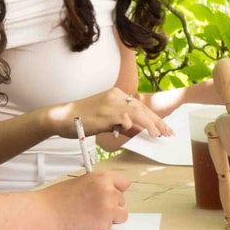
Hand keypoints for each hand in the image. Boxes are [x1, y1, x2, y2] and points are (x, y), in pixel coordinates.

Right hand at [41, 88, 168, 143]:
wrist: (61, 117)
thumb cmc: (80, 119)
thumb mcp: (105, 119)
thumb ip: (121, 122)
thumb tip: (137, 130)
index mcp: (116, 94)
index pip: (140, 106)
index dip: (154, 117)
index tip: (164, 128)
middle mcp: (115, 96)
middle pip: (142, 108)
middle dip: (157, 122)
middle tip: (168, 133)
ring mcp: (110, 104)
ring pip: (137, 112)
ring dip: (150, 124)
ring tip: (158, 135)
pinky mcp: (105, 113)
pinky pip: (124, 119)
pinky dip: (132, 126)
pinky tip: (138, 133)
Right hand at [41, 170, 129, 229]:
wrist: (48, 212)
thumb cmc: (59, 198)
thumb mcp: (82, 181)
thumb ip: (100, 185)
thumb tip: (112, 191)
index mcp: (102, 177)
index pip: (124, 182)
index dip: (117, 189)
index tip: (111, 193)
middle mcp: (107, 191)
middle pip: (122, 200)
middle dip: (111, 205)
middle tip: (93, 207)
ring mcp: (108, 207)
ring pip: (121, 215)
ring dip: (110, 217)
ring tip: (92, 214)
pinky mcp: (104, 223)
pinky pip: (110, 227)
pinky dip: (100, 227)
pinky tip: (87, 221)